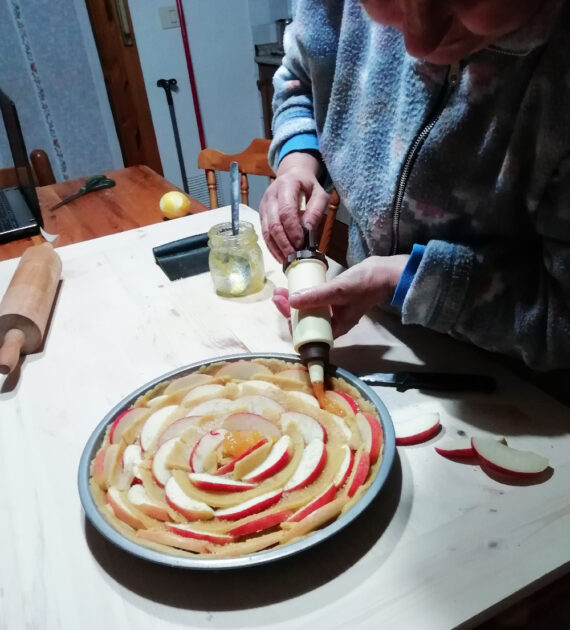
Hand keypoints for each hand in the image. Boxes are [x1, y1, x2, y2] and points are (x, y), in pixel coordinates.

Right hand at [259, 152, 329, 261]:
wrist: (291, 175)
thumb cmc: (307, 185)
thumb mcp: (319, 192)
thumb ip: (316, 209)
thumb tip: (308, 229)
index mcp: (286, 186)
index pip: (286, 211)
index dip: (292, 229)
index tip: (301, 243)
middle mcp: (270, 195)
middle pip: (273, 223)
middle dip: (284, 242)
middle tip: (294, 256)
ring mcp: (263, 205)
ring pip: (266, 231)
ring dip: (276, 247)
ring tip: (288, 259)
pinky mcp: (261, 215)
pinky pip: (264, 233)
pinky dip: (272, 247)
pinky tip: (280, 256)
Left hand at [274, 255, 409, 336]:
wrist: (386, 272)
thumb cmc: (365, 284)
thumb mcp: (338, 290)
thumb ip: (316, 296)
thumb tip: (292, 301)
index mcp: (336, 327)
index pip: (309, 332)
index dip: (293, 323)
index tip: (282, 308)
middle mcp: (334, 321)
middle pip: (306, 320)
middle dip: (290, 309)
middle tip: (277, 295)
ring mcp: (335, 309)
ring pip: (309, 309)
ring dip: (295, 301)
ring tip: (281, 290)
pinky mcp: (335, 298)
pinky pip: (316, 300)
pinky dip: (305, 294)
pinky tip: (296, 286)